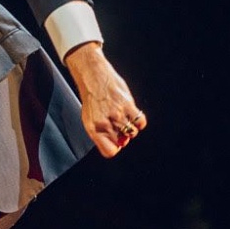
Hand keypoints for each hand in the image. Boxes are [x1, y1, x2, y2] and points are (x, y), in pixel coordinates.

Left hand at [66, 43, 146, 157]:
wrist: (93, 77)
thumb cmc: (91, 98)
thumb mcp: (89, 118)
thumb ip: (100, 132)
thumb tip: (117, 145)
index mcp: (93, 128)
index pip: (109, 151)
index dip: (115, 148)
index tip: (116, 143)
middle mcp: (104, 123)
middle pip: (122, 142)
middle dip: (123, 137)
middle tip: (119, 127)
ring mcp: (117, 114)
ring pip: (132, 133)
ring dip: (131, 129)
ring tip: (125, 119)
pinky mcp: (127, 105)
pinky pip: (140, 122)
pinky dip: (139, 122)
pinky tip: (133, 115)